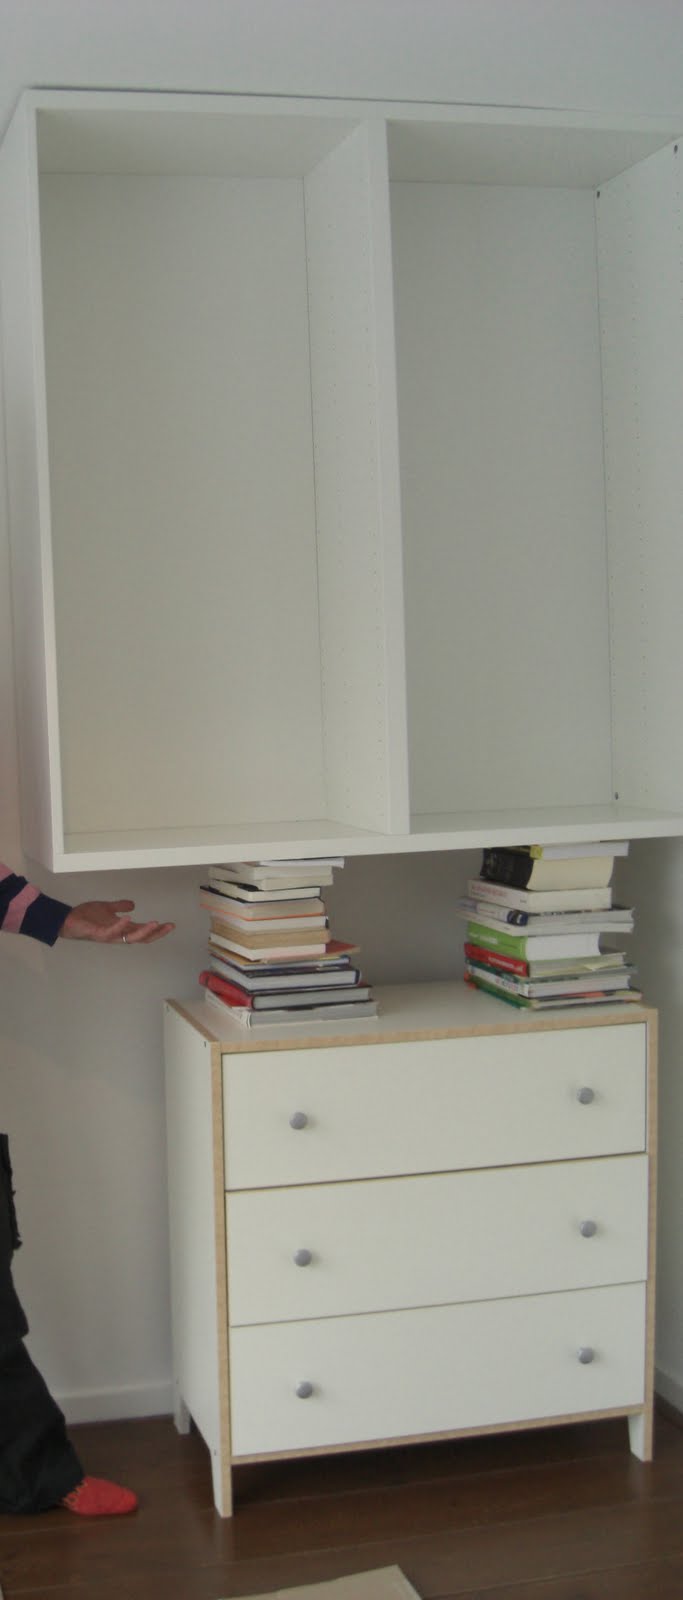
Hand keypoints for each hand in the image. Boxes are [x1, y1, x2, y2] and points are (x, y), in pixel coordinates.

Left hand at [59, 900, 174, 944]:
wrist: (67, 920)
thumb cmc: (85, 917)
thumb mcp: (106, 908)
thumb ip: (120, 907)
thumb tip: (133, 905)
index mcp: (121, 929)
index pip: (143, 931)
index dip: (157, 930)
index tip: (170, 925)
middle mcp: (117, 935)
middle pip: (141, 938)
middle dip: (156, 933)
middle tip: (168, 927)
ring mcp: (108, 935)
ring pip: (129, 938)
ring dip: (143, 932)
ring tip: (155, 923)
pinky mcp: (97, 933)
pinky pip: (110, 932)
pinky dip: (120, 926)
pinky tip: (128, 918)